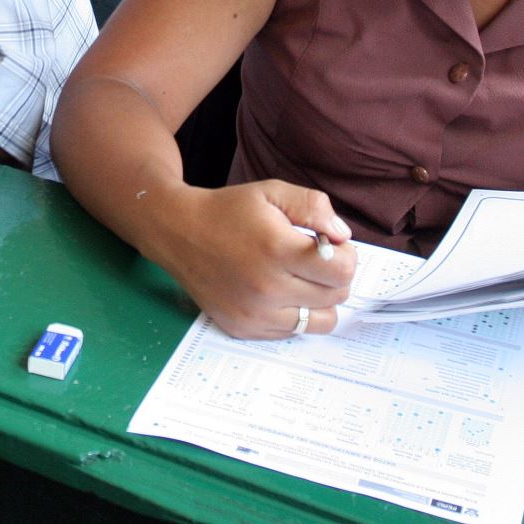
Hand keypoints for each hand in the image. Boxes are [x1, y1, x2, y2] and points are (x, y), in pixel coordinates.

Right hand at [149, 179, 355, 339]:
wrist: (178, 232)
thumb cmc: (228, 211)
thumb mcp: (272, 191)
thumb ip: (314, 207)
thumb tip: (342, 236)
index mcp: (277, 249)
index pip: (342, 270)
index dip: (345, 255)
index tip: (329, 246)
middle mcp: (266, 287)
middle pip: (336, 296)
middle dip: (334, 275)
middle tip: (313, 259)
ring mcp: (254, 313)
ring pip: (320, 322)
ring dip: (319, 300)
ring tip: (300, 279)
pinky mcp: (243, 328)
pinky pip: (291, 332)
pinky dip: (293, 313)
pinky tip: (277, 291)